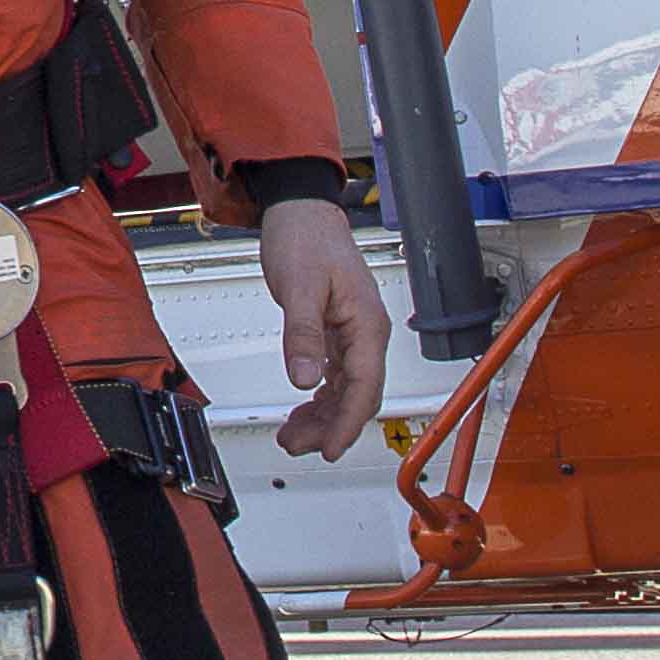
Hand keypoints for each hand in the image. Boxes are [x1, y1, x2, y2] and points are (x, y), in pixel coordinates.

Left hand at [254, 195, 392, 459]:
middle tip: (297, 446)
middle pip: (357, 395)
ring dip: (322, 415)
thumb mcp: (299, 288)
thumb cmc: (306, 239)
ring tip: (293, 435)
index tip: (330, 449)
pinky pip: (335, 374)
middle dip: (330, 426)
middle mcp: (366, 333)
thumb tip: (302, 379)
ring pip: (345, 389)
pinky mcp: (337, 330)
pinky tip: (304, 407)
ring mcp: (353, 332)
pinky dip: (319, 395)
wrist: (301, 210)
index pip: (363, 388)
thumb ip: (302, 335)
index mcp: (366, 325)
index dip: (346, 424)